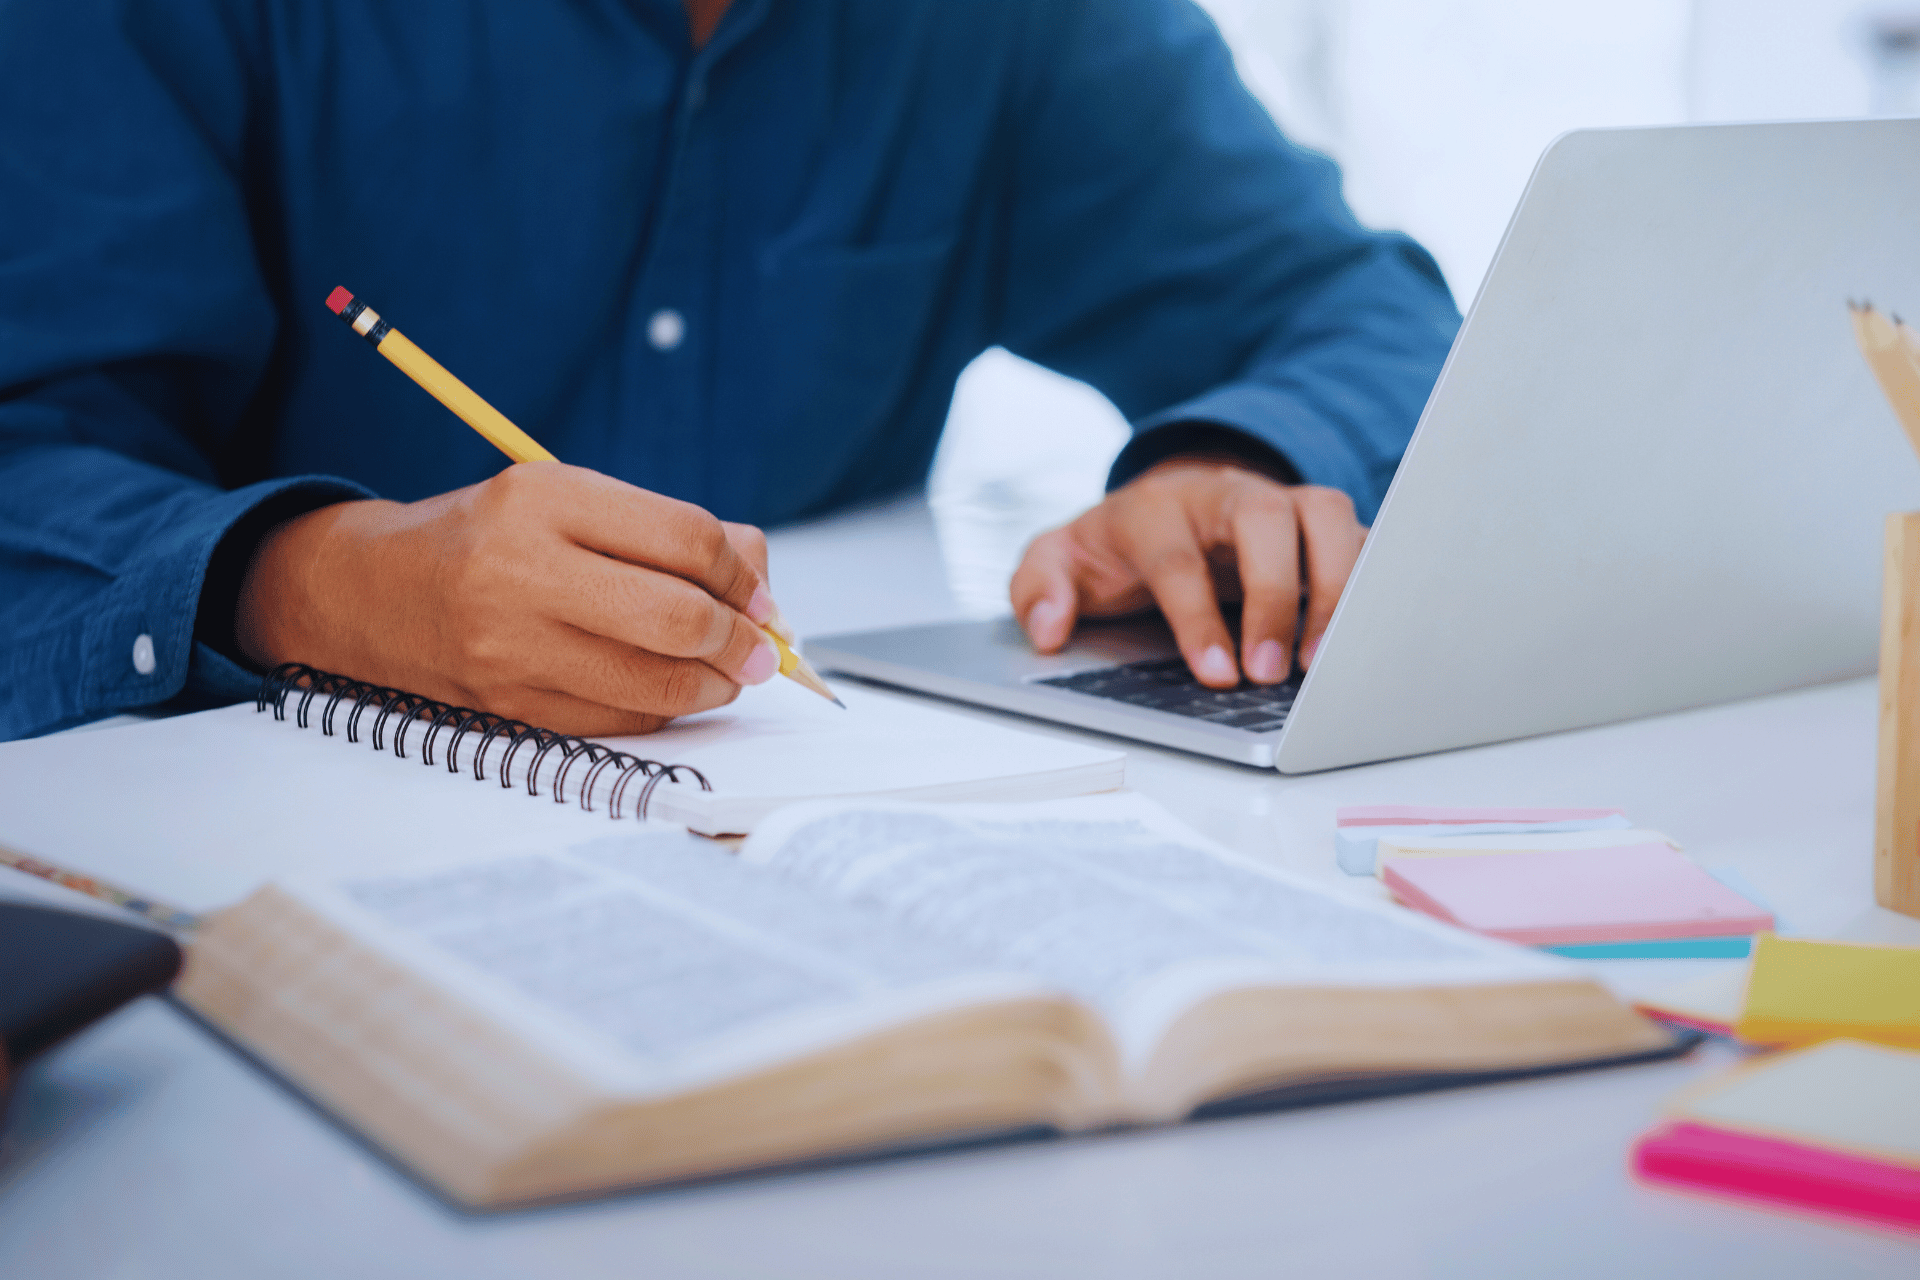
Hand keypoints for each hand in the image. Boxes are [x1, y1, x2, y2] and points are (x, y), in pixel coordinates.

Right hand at [235, 461, 777, 734]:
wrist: (376, 594)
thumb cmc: (492, 539)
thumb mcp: (570, 500)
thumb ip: (668, 531)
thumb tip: (761, 580)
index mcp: (544, 499)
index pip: (685, 539)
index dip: (742, 574)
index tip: (758, 595)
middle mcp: (523, 571)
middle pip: (678, 618)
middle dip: (739, 639)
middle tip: (758, 647)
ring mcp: (511, 647)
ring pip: (656, 684)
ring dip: (714, 684)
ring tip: (726, 673)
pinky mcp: (510, 707)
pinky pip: (620, 721)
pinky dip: (663, 710)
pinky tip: (670, 691)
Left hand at [1010, 458, 1365, 686]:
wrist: (1161, 506)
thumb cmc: (1115, 547)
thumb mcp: (1058, 560)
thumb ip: (1038, 588)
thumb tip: (1048, 629)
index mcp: (1156, 508)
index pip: (1179, 558)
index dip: (1198, 619)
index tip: (1218, 675)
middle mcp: (1225, 494)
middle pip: (1265, 519)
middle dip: (1275, 595)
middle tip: (1271, 673)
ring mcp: (1279, 503)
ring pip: (1326, 516)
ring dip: (1337, 587)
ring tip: (1326, 662)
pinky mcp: (1319, 526)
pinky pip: (1362, 541)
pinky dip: (1371, 585)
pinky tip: (1363, 641)